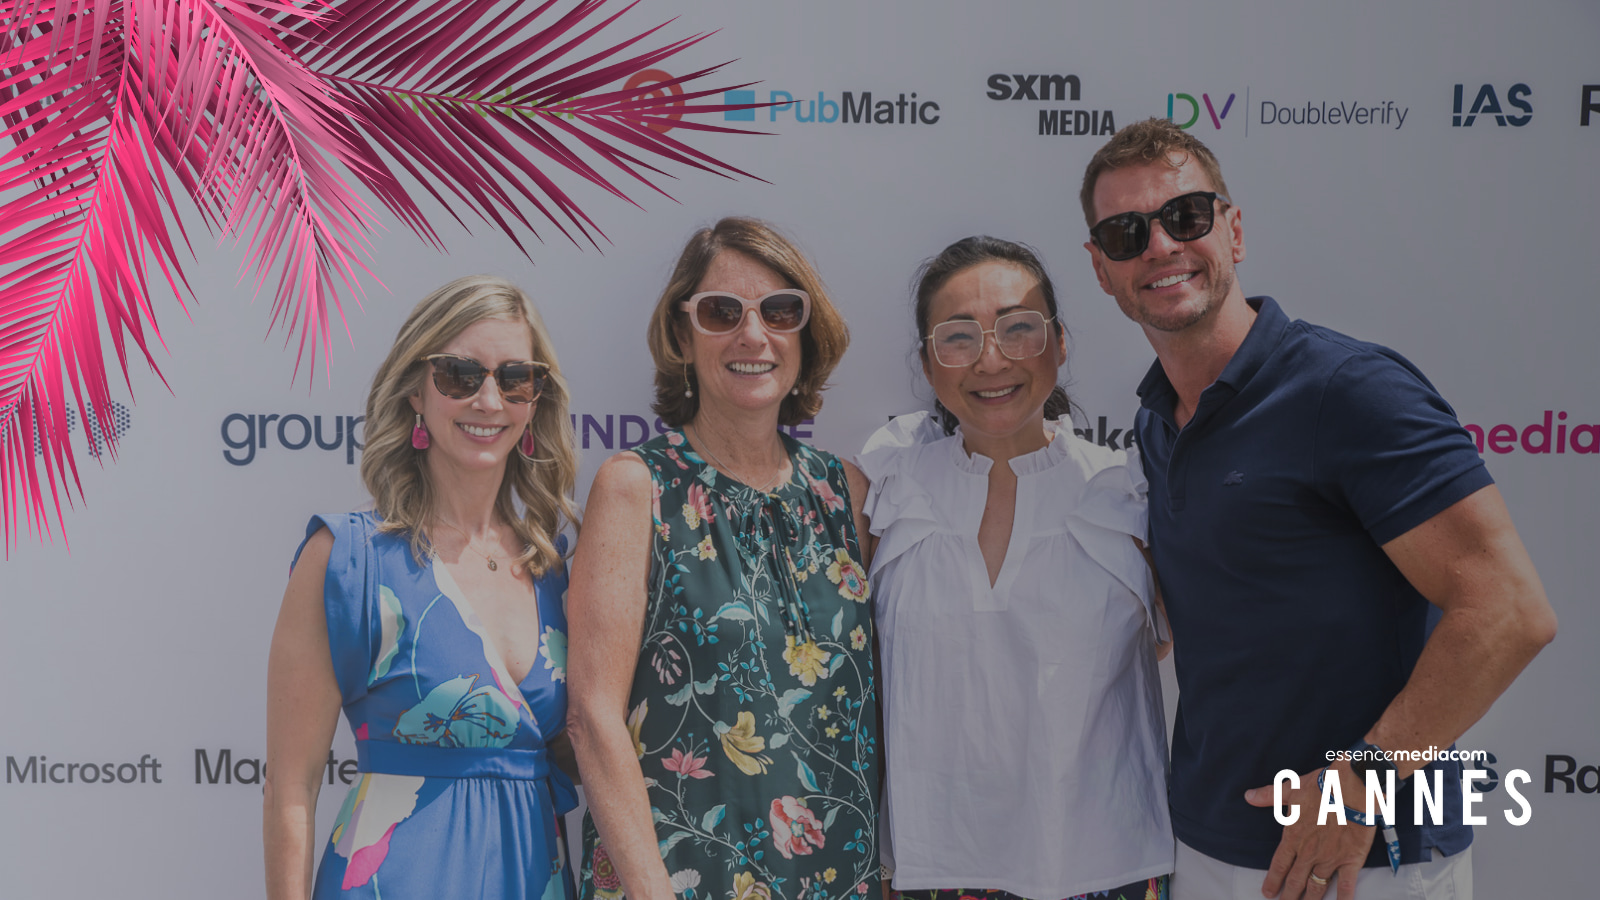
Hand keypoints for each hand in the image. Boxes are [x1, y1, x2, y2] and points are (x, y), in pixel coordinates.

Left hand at [1243, 763, 1375, 899]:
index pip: (1279, 865)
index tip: (1267, 893)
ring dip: (1310, 899)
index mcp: (1294, 837)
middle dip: (1289, 896)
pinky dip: (1343, 898)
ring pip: (1316, 886)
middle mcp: (1309, 853)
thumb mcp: (1291, 789)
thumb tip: (1249, 796)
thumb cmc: (1322, 787)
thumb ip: (1269, 796)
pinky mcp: (1350, 860)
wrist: (1352, 789)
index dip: (1273, 880)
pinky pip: (1346, 885)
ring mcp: (1329, 858)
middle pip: (1296, 880)